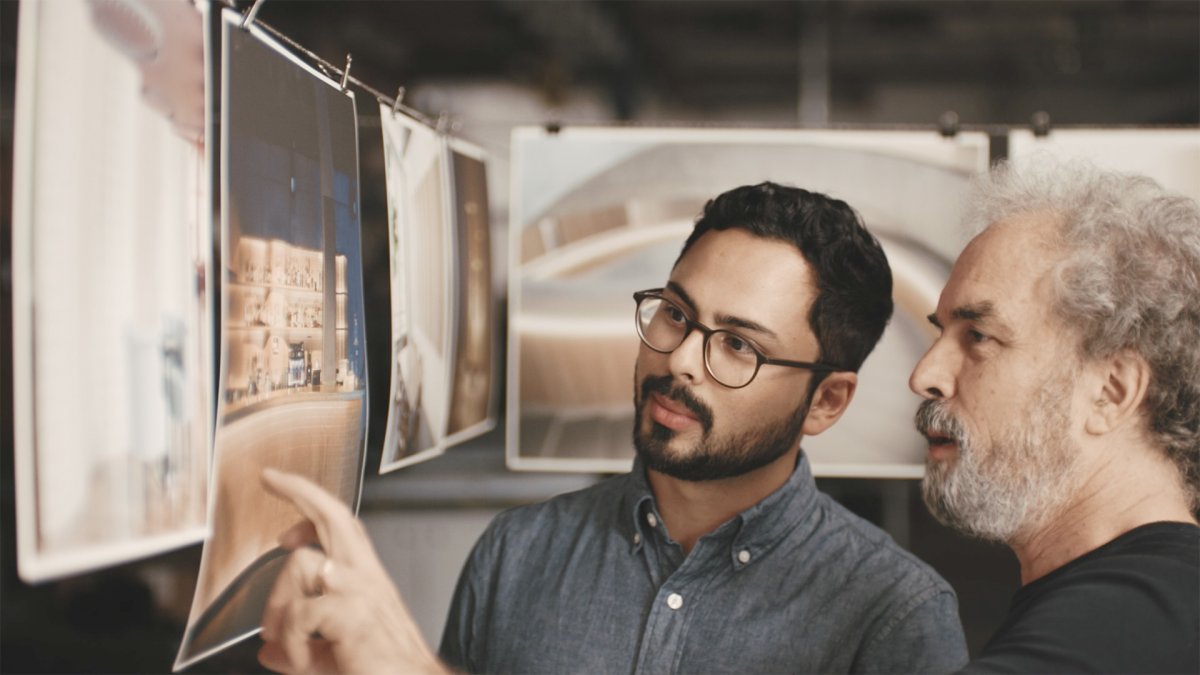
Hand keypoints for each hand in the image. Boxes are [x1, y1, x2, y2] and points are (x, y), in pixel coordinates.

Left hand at [257, 468, 447, 673]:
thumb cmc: (385, 670)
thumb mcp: (333, 655)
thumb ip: (300, 648)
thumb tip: (269, 652)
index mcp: (366, 579)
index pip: (340, 525)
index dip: (311, 501)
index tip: (282, 488)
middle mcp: (366, 577)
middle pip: (334, 517)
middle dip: (300, 491)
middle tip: (269, 478)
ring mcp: (360, 592)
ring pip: (301, 565)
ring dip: (279, 604)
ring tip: (283, 639)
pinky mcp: (352, 614)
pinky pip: (299, 614)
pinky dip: (290, 642)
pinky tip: (301, 660)